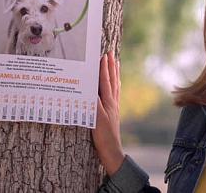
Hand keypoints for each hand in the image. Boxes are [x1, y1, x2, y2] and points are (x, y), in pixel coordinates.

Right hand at [92, 51, 124, 175]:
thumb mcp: (96, 120)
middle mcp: (112, 102)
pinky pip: (114, 94)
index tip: (104, 56)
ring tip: (115, 63)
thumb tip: (90, 88)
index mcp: (108, 102)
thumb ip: (94, 104)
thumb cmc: (103, 136)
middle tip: (111, 53)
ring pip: (114, 86)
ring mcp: (113, 106)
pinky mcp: (112, 112)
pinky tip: (115, 84)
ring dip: (114, 73)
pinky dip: (114, 85)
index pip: (105, 81)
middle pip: (112, 80)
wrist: (112, 151)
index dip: (104, 68)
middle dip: (111, 66)